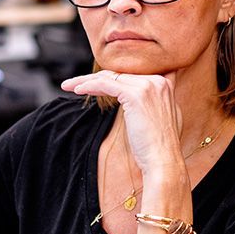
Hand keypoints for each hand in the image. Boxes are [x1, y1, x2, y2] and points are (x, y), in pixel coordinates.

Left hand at [60, 69, 183, 176]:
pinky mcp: (135, 95)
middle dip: (95, 77)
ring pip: (109, 77)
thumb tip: (138, 102)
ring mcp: (147, 86)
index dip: (111, 77)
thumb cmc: (158, 145)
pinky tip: (77, 90)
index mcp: (164, 83)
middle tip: (76, 83)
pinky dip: (89, 86)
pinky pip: (106, 85)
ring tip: (70, 86)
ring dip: (86, 80)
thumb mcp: (160, 116)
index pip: (130, 74)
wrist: (163, 160)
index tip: (94, 83)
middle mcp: (157, 80)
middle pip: (118, 73)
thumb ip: (153, 102)